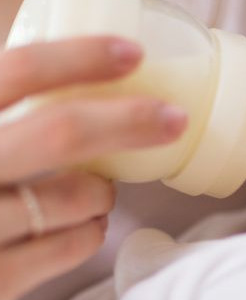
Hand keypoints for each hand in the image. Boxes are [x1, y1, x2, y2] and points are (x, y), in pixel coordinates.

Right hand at [0, 36, 187, 299]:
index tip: (133, 53)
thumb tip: (64, 76)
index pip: (15, 71)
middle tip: (174, 118)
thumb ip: (2, 113)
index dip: (78, 56)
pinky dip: (90, 232)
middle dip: (128, 121)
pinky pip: (70, 247)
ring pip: (74, 195)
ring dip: (102, 190)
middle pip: (59, 132)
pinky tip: (84, 226)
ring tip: (98, 192)